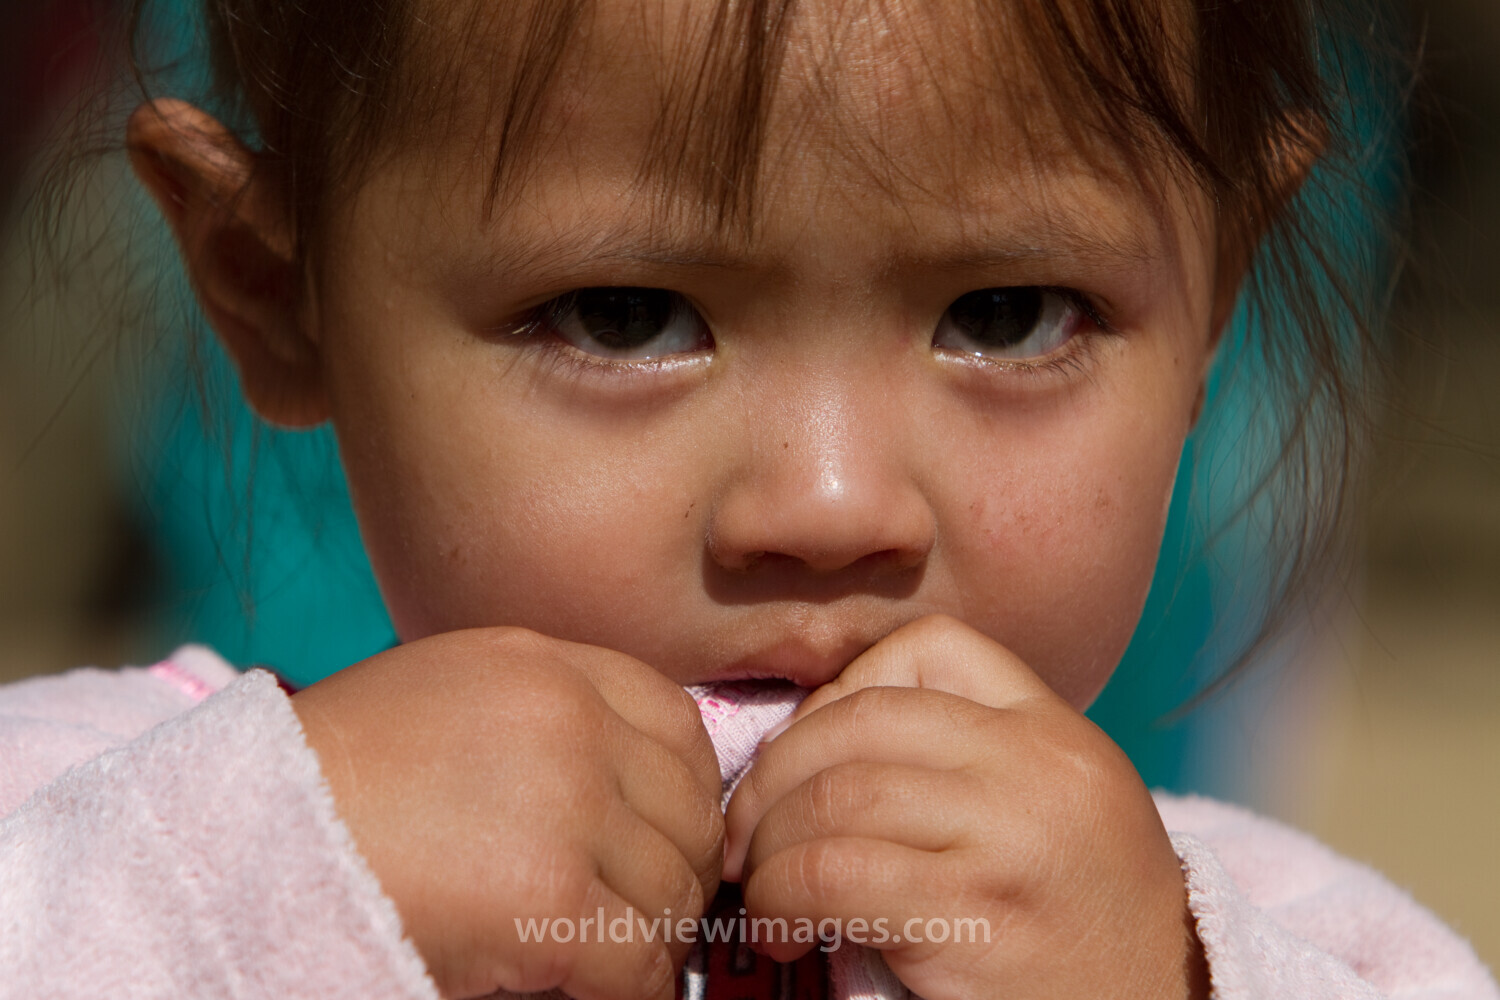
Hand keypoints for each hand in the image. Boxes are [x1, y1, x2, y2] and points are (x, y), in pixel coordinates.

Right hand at [290, 628, 723, 999]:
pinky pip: (638, 960)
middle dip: (678, 871)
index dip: (685, 791)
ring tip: (609, 958)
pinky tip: (594, 994)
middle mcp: (567, 718)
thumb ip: (537, 720)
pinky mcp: (548, 895)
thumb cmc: (328, 781)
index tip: (666, 838)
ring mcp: (564, 802)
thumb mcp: (445, 699)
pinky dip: (630, 990)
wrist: (242, 838)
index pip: (676, 721)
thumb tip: (621, 790)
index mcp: (541, 664)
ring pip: (671, 890)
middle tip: (645, 914)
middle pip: (688, 809)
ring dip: (650, 937)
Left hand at [722, 615, 1208, 999]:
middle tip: (745, 833)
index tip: (813, 760)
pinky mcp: (974, 915)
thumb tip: (814, 744)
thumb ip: (968, 759)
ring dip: (767, 846)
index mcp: (1054, 730)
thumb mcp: (1054, 808)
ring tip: (760, 890)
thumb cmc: (1084, 923)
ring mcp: (1009, 836)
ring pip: (835, 795)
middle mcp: (1037, 766)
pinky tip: (784, 932)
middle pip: (860, 719)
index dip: (845, 689)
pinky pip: (834, 875)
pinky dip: (782, 899)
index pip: (932, 647)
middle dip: (774, 774)